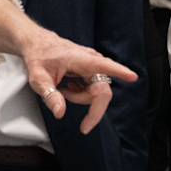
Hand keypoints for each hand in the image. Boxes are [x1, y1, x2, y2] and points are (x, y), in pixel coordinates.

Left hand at [21, 36, 136, 134]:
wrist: (38, 44)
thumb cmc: (39, 56)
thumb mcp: (37, 78)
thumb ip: (49, 95)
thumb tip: (60, 113)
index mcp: (80, 59)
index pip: (102, 65)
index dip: (119, 71)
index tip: (132, 76)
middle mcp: (91, 61)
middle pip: (102, 90)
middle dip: (92, 108)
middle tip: (84, 126)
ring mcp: (93, 66)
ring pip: (98, 92)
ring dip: (81, 99)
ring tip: (63, 90)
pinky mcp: (92, 70)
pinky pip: (94, 90)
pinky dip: (81, 95)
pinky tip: (69, 88)